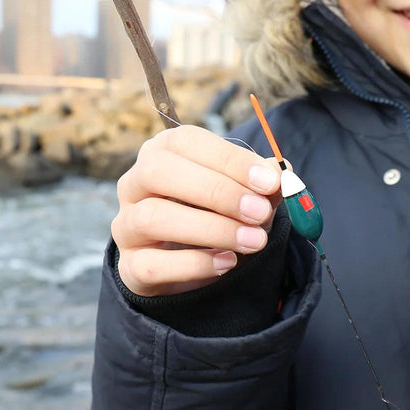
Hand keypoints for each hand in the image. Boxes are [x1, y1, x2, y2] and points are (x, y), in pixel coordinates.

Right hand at [112, 124, 282, 295]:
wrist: (196, 268)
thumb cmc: (220, 218)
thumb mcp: (246, 198)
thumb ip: (263, 186)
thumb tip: (282, 174)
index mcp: (162, 154)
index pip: (185, 141)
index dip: (229, 159)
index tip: (269, 181)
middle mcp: (135, 185)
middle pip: (158, 171)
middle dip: (216, 191)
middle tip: (259, 212)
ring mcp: (127, 226)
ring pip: (152, 217)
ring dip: (211, 229)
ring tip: (254, 241)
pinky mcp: (131, 266)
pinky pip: (151, 264)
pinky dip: (195, 265)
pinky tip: (228, 263)